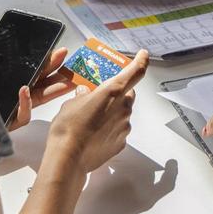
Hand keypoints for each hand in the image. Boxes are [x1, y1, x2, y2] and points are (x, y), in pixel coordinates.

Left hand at [0, 29, 76, 130]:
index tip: (58, 50)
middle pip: (38, 83)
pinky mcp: (5, 124)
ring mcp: (8, 109)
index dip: (45, 61)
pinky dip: (25, 104)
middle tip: (66, 60)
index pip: (29, 70)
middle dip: (54, 72)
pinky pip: (22, 116)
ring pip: (37, 100)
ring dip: (52, 90)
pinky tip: (24, 91)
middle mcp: (9, 94)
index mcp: (3, 79)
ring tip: (67, 81)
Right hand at [46, 50, 148, 172]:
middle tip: (102, 95)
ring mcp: (124, 126)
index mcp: (113, 91)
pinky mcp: (121, 142)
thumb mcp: (71, 103)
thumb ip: (82, 95)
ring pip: (123, 112)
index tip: (144, 54)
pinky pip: (119, 130)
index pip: (135, 71)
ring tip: (92, 119)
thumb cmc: (69, 127)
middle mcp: (123, 107)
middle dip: (119, 92)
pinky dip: (110, 129)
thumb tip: (85, 93)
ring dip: (113, 112)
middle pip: (128, 93)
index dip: (141, 61)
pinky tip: (94, 134)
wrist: (69, 158)